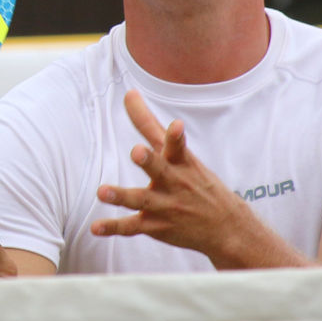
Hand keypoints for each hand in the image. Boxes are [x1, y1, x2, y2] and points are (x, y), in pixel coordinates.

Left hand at [90, 91, 257, 260]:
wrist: (227, 228)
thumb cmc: (197, 183)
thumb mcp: (182, 154)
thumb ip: (151, 126)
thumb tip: (129, 93)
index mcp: (181, 162)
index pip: (176, 143)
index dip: (175, 134)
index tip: (176, 125)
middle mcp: (173, 182)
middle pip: (160, 169)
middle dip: (149, 160)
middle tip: (137, 151)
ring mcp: (165, 205)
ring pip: (141, 199)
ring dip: (122, 196)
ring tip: (102, 191)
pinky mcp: (156, 225)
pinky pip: (132, 227)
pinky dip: (113, 227)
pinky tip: (95, 227)